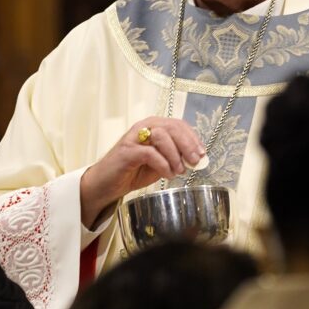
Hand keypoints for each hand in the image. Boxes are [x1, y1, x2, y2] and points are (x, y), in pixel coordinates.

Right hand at [79, 118, 205, 227]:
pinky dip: (163, 164)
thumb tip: (196, 159)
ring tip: (179, 171)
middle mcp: (144, 127)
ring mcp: (134, 137)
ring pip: (162, 136)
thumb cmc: (133, 171)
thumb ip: (175, 157)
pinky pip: (150, 153)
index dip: (193, 138)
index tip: (202, 153)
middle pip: (172, 127)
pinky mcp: (127, 151)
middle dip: (188, 144)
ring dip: (175, 155)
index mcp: (154, 126)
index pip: (178, 124)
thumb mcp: (160, 163)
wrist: (106, 184)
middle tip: (196, 161)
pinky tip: (167, 175)